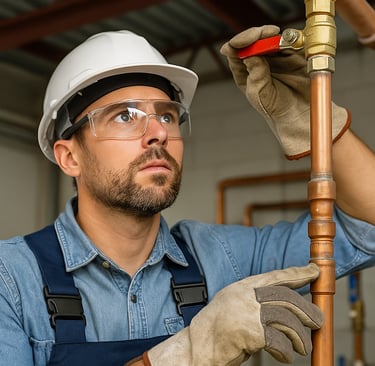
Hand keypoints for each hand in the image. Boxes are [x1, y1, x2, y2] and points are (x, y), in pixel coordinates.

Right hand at [126, 264, 322, 365]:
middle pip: (286, 298)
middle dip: (307, 310)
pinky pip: (279, 340)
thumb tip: (284, 305)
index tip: (313, 271)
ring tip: (303, 347)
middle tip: (319, 321)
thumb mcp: (235, 306)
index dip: (297, 273)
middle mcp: (246, 295)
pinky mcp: (250, 331)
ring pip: (287, 319)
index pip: (275, 276)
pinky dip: (287, 351)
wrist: (197, 346)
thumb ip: (255, 301)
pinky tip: (286, 357)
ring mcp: (247, 311)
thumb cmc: (216, 330)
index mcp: (242, 287)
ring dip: (300, 336)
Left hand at [220, 25, 349, 159]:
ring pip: (272, 37)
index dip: (239, 42)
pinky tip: (290, 43)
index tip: (245, 41)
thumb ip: (255, 74)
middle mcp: (259, 61)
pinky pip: (292, 41)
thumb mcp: (259, 93)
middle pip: (253, 39)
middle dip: (258, 34)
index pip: (235, 51)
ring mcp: (276, 56)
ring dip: (274, 35)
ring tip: (276, 37)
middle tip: (266, 34)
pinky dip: (291, 38)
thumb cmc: (275, 109)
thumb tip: (251, 55)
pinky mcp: (294, 55)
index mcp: (244, 71)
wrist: (299, 115)